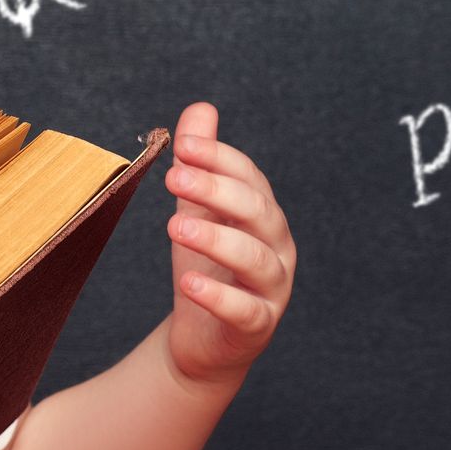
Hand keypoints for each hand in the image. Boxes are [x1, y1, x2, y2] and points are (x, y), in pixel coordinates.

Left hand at [161, 103, 293, 391]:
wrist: (204, 341)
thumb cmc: (206, 268)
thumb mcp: (197, 211)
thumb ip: (202, 163)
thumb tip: (201, 108)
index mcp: (263, 215)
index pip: (250, 178)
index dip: (219, 159)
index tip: (181, 147)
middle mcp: (276, 247)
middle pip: (257, 212)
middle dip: (216, 191)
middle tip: (174, 178)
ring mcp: (272, 289)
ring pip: (254, 260)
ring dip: (215, 240)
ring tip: (175, 227)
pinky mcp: (257, 327)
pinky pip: (245, 311)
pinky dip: (217, 297)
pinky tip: (188, 284)